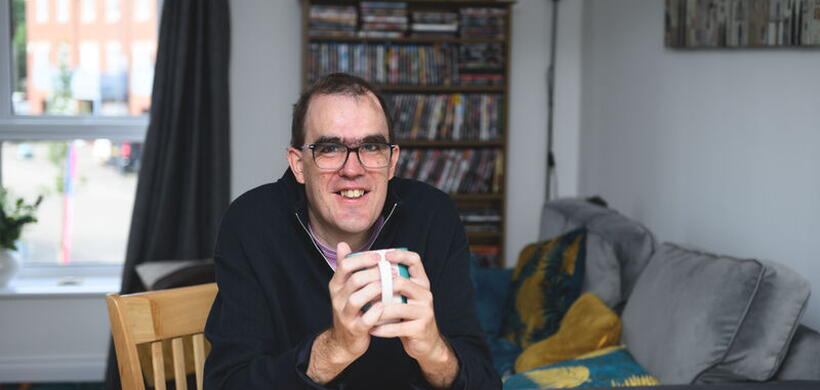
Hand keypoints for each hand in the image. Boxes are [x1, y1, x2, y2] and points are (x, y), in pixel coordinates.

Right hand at [307, 242, 383, 383]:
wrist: (343, 342)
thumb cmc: (350, 310)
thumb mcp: (344, 288)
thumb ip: (345, 267)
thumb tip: (343, 245)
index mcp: (336, 286)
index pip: (345, 266)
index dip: (363, 259)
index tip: (380, 256)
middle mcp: (337, 299)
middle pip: (354, 280)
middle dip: (375, 273)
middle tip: (392, 270)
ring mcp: (344, 315)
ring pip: (357, 299)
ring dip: (376, 290)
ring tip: (391, 285)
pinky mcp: (354, 330)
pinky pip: (365, 320)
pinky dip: (376, 312)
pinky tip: (386, 305)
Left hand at [369, 251, 457, 387]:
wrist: (425, 343)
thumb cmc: (408, 316)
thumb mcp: (404, 296)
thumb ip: (392, 282)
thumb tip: (369, 262)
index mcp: (421, 283)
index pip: (414, 260)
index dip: (399, 255)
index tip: (383, 255)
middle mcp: (425, 294)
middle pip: (401, 282)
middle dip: (379, 286)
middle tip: (362, 289)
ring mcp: (424, 312)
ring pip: (397, 307)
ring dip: (377, 310)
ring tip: (364, 312)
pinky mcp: (420, 329)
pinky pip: (397, 327)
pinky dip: (382, 329)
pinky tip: (371, 329)